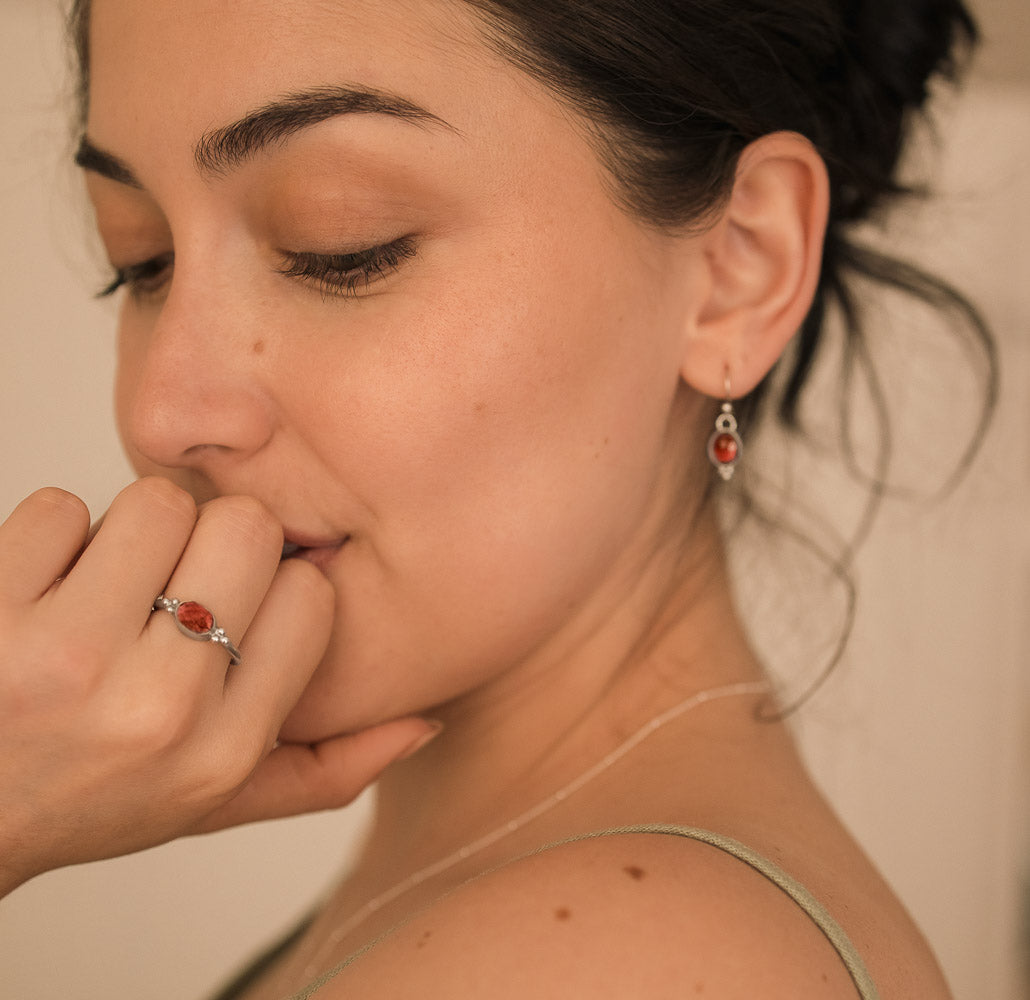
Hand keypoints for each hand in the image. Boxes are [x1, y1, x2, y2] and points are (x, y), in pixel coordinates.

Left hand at [0, 478, 434, 896]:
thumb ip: (323, 769)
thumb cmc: (88, 796)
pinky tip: (47, 590)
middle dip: (215, 540)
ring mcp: (69, 661)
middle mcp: (159, 710)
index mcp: (225, 749)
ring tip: (108, 590)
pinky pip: (62, 508)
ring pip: (155, 503)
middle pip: (245, 528)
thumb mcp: (213, 803)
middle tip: (175, 582)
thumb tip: (423, 723)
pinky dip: (57, 537)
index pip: (311, 596)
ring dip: (134, 534)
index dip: (278, 582)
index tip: (241, 601)